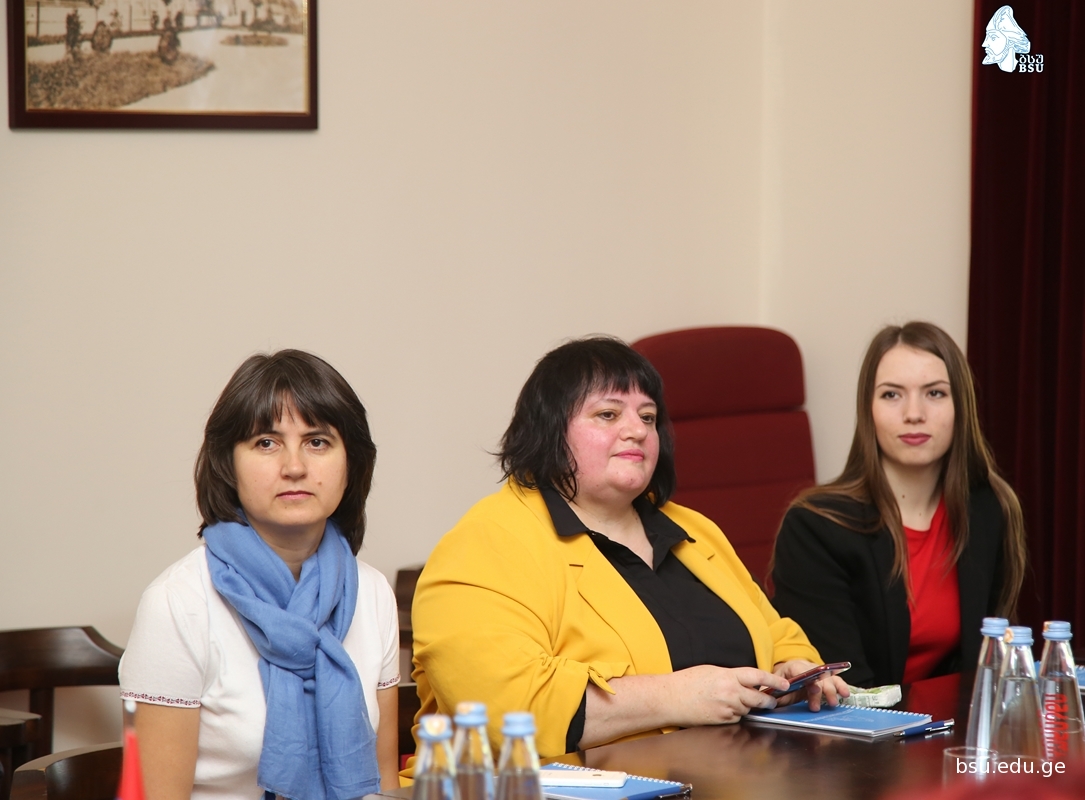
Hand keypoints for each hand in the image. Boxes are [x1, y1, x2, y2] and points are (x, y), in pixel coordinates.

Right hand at [666, 665, 788, 725]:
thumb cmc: (686, 682)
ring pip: (747, 709)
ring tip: (734, 701)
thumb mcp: (711, 671)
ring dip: (747, 706)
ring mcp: (726, 708)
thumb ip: (730, 675)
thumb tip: (744, 680)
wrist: (670, 698)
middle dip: (767, 700)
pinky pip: (736, 717)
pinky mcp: (722, 720)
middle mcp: (730, 692)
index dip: (774, 681)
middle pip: (758, 698)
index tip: (784, 684)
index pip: (758, 676)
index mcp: (728, 676)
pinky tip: (723, 708)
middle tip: (771, 701)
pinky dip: (735, 714)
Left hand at [772, 659, 849, 710]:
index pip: (802, 670)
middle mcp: (808, 667)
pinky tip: (845, 694)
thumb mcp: (773, 687)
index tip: (815, 689)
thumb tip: (769, 701)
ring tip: (833, 702)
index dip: (810, 680)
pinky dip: (841, 686)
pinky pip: (835, 680)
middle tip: (824, 704)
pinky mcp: (825, 679)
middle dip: (823, 689)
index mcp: (792, 667)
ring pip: (829, 677)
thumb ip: (772, 694)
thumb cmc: (780, 682)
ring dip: (833, 689)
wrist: (786, 675)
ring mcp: (818, 672)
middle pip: (818, 675)